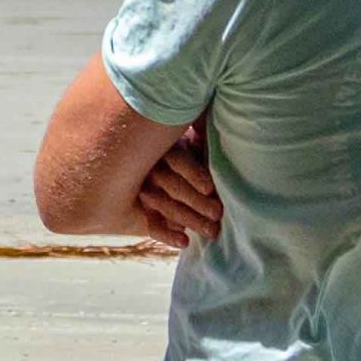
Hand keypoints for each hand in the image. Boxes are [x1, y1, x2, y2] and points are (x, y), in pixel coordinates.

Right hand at [133, 121, 219, 248]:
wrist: (137, 157)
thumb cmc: (178, 144)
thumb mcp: (186, 133)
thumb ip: (201, 129)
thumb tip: (222, 119)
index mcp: (161, 144)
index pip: (175, 158)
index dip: (192, 172)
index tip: (209, 187)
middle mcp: (146, 164)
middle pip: (170, 184)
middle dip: (196, 202)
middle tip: (218, 214)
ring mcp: (139, 186)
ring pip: (161, 204)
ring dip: (187, 219)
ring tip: (212, 232)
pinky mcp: (137, 207)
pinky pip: (148, 222)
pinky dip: (164, 234)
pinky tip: (183, 242)